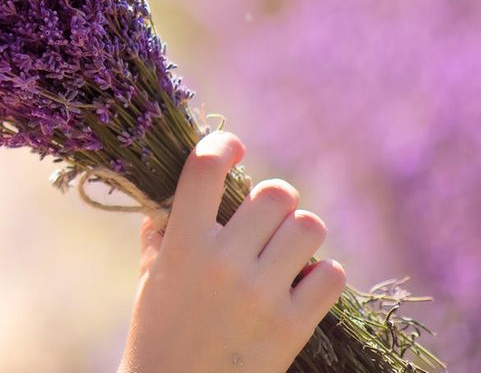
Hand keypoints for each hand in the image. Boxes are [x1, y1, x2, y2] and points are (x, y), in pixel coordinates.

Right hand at [117, 130, 346, 372]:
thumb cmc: (158, 335)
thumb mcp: (150, 280)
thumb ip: (160, 235)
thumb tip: (170, 197)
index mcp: (182, 245)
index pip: (205, 168)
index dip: (224, 144)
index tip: (233, 147)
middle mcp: (223, 262)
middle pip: (275, 194)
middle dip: (274, 202)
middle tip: (266, 221)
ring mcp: (262, 294)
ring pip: (309, 227)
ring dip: (300, 234)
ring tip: (287, 252)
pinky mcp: (293, 326)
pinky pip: (330, 274)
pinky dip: (321, 275)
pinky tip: (303, 285)